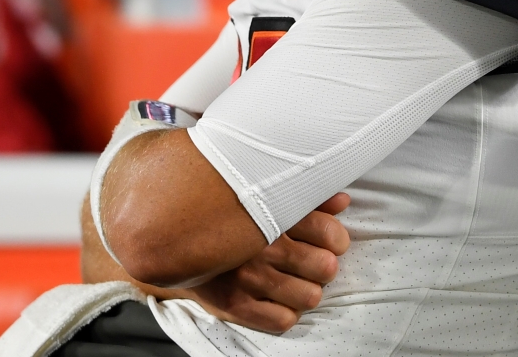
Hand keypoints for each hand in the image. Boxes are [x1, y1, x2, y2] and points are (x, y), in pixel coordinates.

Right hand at [185, 193, 351, 333]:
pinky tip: (275, 297)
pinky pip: (284, 320)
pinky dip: (285, 311)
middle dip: (322, 266)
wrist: (174, 238)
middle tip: (308, 261)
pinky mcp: (234, 305)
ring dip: (306, 290)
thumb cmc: (232, 218)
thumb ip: (308, 198)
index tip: (327, 241)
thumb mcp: (268, 199)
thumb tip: (343, 200)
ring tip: (292, 279)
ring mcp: (246, 277)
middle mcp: (260, 245)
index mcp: (270, 212)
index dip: (336, 240)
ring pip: (310, 297)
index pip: (330, 233)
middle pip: (325, 268)